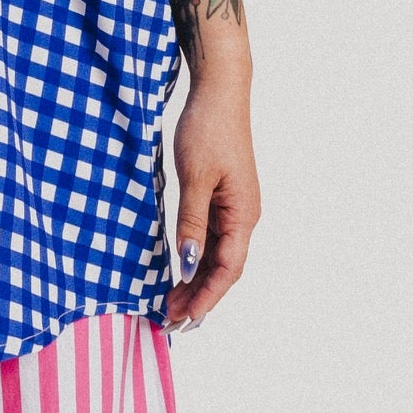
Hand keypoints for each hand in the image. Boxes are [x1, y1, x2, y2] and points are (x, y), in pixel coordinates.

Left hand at [167, 74, 259, 329]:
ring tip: (169, 302)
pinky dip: (195, 258)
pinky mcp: (222, 198)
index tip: (185, 319)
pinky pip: (210, 238)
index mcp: (243, 214)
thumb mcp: (194, 178)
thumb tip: (189, 264)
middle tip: (169, 320)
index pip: (228, 269)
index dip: (207, 297)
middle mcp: (244, 216)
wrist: (218, 92)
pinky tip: (179, 270)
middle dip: (199, 296)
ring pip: (216, 256)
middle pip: (224, 268)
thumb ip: (191, 223)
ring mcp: (234, 208)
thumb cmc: (207, 129)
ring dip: (196, 280)